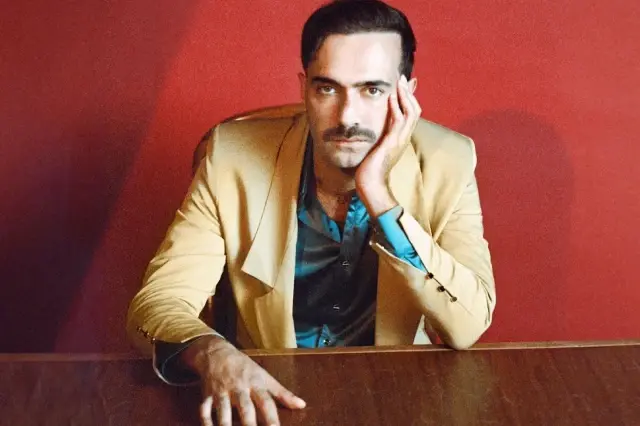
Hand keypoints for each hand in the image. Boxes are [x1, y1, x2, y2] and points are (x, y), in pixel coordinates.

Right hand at [181, 335, 305, 425]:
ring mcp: (221, 391)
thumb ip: (283, 393)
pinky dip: (205, 422)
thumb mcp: (265, 377)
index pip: (266, 402)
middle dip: (249, 424)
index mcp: (255, 384)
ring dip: (225, 425)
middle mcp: (239, 388)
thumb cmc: (245, 368)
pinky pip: (204, 410)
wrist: (217, 353)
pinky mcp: (206, 395)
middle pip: (245, 408)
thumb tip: (302, 405)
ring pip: (222, 411)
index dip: (271, 418)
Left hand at [355, 74, 420, 216]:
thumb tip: (373, 134)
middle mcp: (403, 138)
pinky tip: (392, 96)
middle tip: (403, 78)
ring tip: (400, 81)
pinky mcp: (392, 142)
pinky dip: (397, 106)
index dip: (408, 99)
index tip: (403, 85)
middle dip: (409, 93)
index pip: (410, 115)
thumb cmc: (369, 170)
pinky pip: (399, 120)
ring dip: (405, 95)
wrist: (371, 186)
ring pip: (411, 112)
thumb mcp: (375, 150)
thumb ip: (377, 140)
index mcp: (400, 139)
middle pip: (415, 110)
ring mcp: (400, 140)